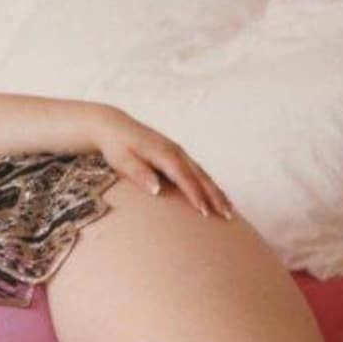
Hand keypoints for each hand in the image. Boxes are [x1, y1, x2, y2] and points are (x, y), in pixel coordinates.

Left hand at [90, 106, 234, 218]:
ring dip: (217, 192)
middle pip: (200, 176)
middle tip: (227, 216)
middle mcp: (175, 151)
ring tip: (229, 212)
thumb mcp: (121, 160)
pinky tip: (217, 197)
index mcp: (163, 153)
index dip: (195, 195)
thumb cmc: (116, 146)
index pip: (184, 177)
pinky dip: (210, 185)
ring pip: (203, 174)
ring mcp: (178, 152)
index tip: (205, 212)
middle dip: (215, 196)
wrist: (113, 125)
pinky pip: (198, 172)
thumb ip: (138, 173)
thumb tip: (157, 189)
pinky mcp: (177, 155)